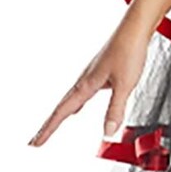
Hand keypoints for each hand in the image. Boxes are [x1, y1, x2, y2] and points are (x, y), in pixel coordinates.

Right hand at [29, 20, 150, 147]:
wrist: (134, 28)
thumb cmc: (129, 50)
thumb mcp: (125, 85)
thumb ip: (116, 109)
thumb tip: (107, 132)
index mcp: (85, 85)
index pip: (62, 112)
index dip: (48, 129)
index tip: (35, 142)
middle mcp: (84, 80)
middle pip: (61, 108)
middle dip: (48, 125)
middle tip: (36, 140)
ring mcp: (90, 76)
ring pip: (70, 101)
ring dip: (60, 115)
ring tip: (51, 127)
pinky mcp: (99, 73)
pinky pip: (80, 95)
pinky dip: (75, 105)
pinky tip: (78, 108)